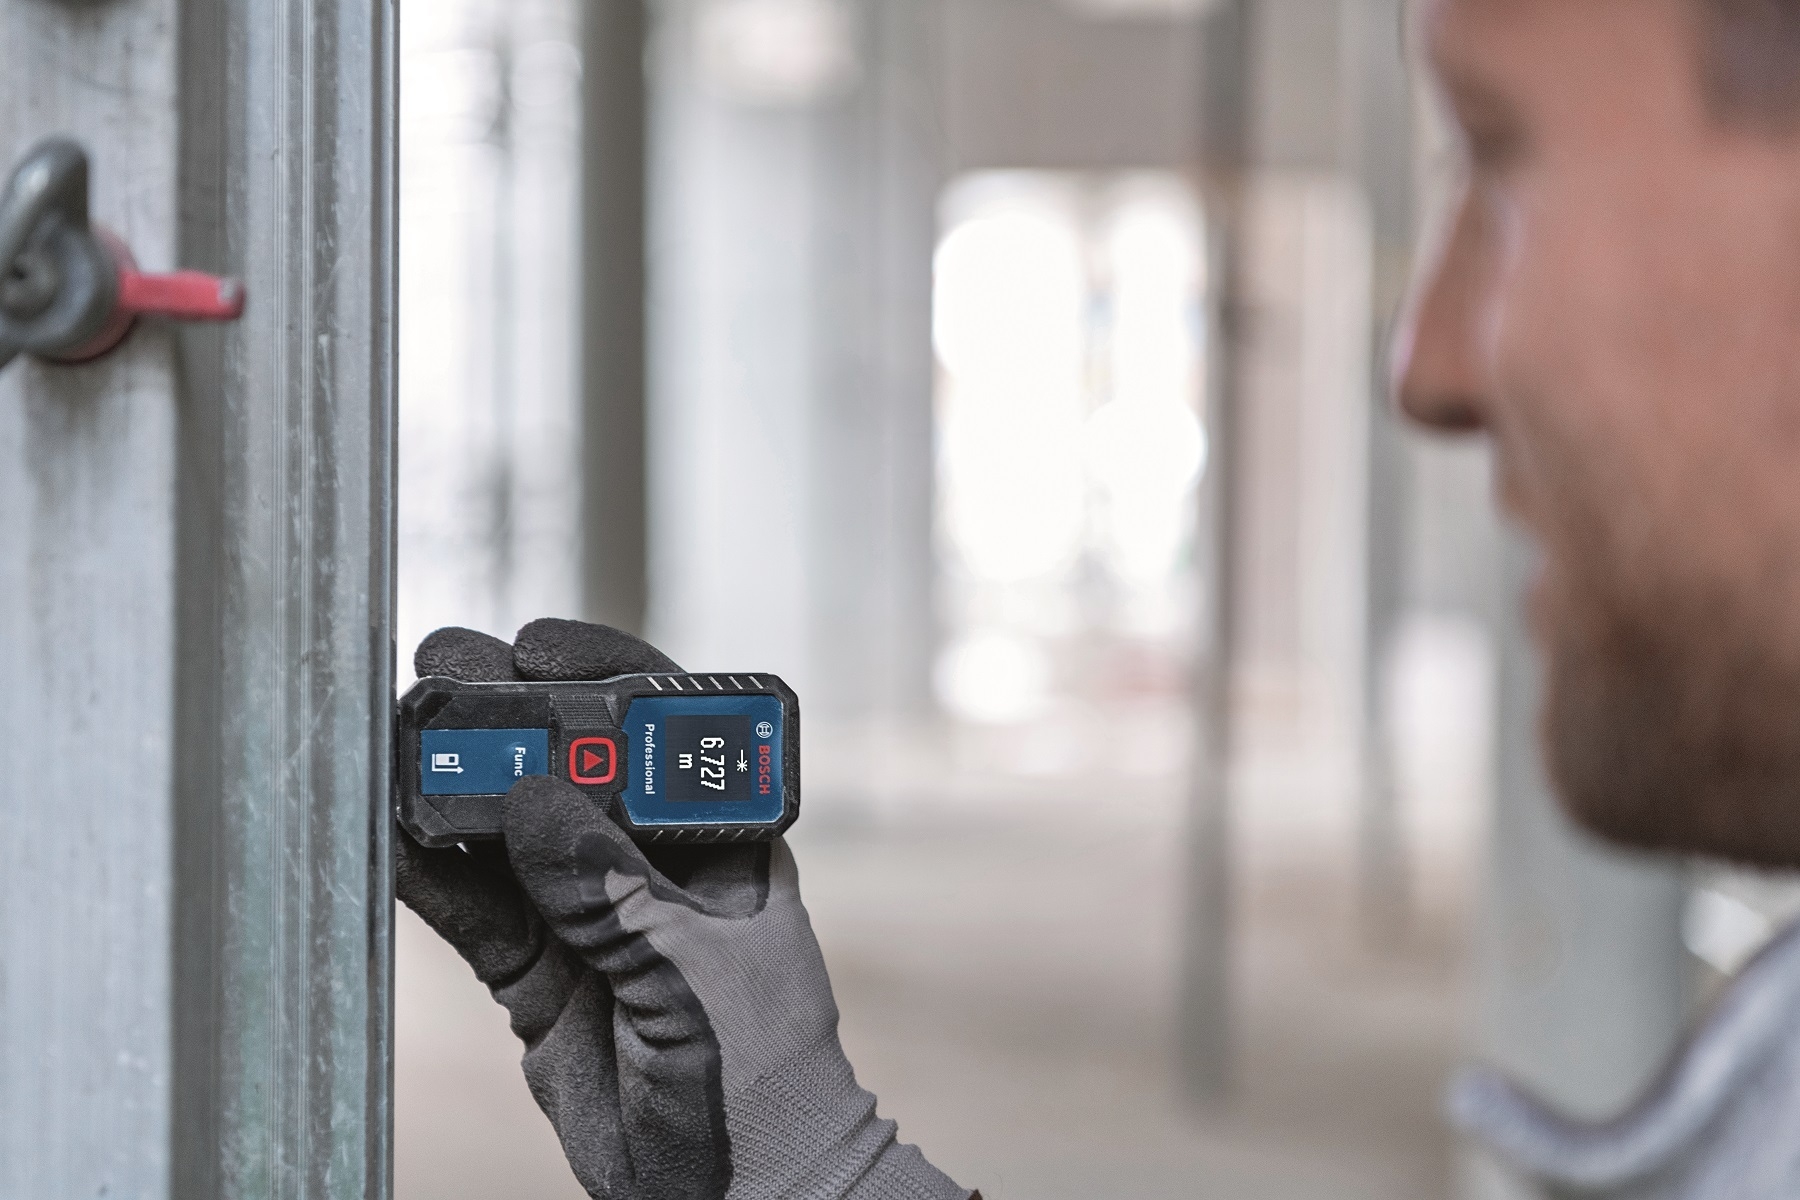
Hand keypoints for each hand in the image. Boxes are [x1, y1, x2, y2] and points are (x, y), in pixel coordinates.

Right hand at [397, 619, 971, 1199]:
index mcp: (720, 840)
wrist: (738, 1185)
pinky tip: (389, 834)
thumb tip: (533, 800)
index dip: (604, 675)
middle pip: (571, 765)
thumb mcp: (697, 972)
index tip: (538, 647)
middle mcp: (650, 862)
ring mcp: (589, 913)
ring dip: (454, 788)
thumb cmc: (762, 1071)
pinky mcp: (539, 972)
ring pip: (510, 830)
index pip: (664, 729)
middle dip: (510, 716)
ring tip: (394, 739)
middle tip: (443, 669)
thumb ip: (615, 893)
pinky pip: (478, 910)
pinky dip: (431, 874)